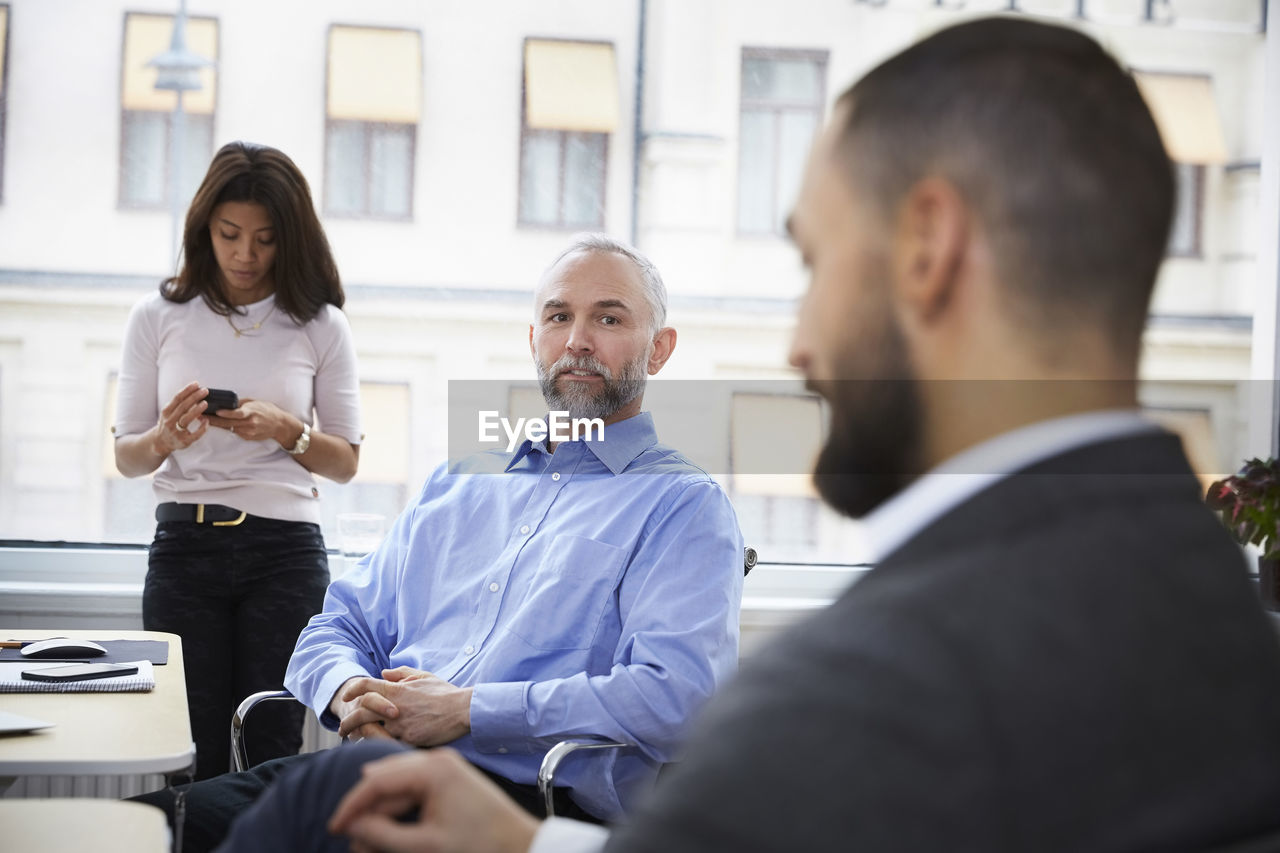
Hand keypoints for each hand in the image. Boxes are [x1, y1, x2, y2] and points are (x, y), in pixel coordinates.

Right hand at [149, 381, 210, 454]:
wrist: (160, 442)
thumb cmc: (168, 423)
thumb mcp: (168, 412)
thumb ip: (178, 403)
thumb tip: (194, 390)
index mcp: (166, 412)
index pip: (177, 398)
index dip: (187, 390)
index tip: (196, 384)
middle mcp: (169, 421)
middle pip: (182, 407)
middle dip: (194, 397)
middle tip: (205, 391)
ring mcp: (175, 432)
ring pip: (186, 419)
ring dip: (197, 410)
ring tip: (205, 403)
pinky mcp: (183, 441)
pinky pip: (194, 434)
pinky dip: (202, 428)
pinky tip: (207, 421)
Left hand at [206, 398, 293, 444]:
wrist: (279, 425)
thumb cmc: (267, 410)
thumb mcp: (255, 402)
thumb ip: (241, 404)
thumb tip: (227, 403)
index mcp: (252, 412)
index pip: (237, 413)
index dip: (226, 413)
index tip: (216, 411)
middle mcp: (250, 423)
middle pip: (228, 423)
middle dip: (212, 419)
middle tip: (199, 415)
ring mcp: (248, 432)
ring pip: (228, 428)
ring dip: (216, 423)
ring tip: (204, 418)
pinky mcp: (247, 437)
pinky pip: (234, 431)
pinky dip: (228, 427)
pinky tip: (221, 423)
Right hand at [329, 747, 539, 852]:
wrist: (520, 844)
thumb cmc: (482, 844)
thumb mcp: (426, 845)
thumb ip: (384, 836)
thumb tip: (354, 827)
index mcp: (433, 769)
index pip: (377, 780)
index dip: (352, 805)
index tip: (334, 826)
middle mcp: (437, 761)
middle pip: (385, 779)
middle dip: (366, 810)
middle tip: (350, 839)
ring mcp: (444, 767)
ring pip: (397, 785)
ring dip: (381, 811)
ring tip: (368, 841)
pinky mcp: (449, 779)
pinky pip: (413, 788)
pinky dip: (399, 808)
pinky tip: (390, 830)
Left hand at [336, 668, 472, 746]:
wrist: (463, 710)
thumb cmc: (445, 693)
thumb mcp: (424, 676)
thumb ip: (402, 674)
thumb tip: (383, 673)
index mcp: (397, 690)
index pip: (366, 686)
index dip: (352, 690)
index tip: (346, 696)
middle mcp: (394, 707)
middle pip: (361, 712)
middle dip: (348, 721)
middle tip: (342, 728)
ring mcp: (400, 725)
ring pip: (370, 732)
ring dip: (358, 736)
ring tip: (353, 741)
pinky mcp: (408, 740)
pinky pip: (387, 744)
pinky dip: (377, 746)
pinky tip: (371, 750)